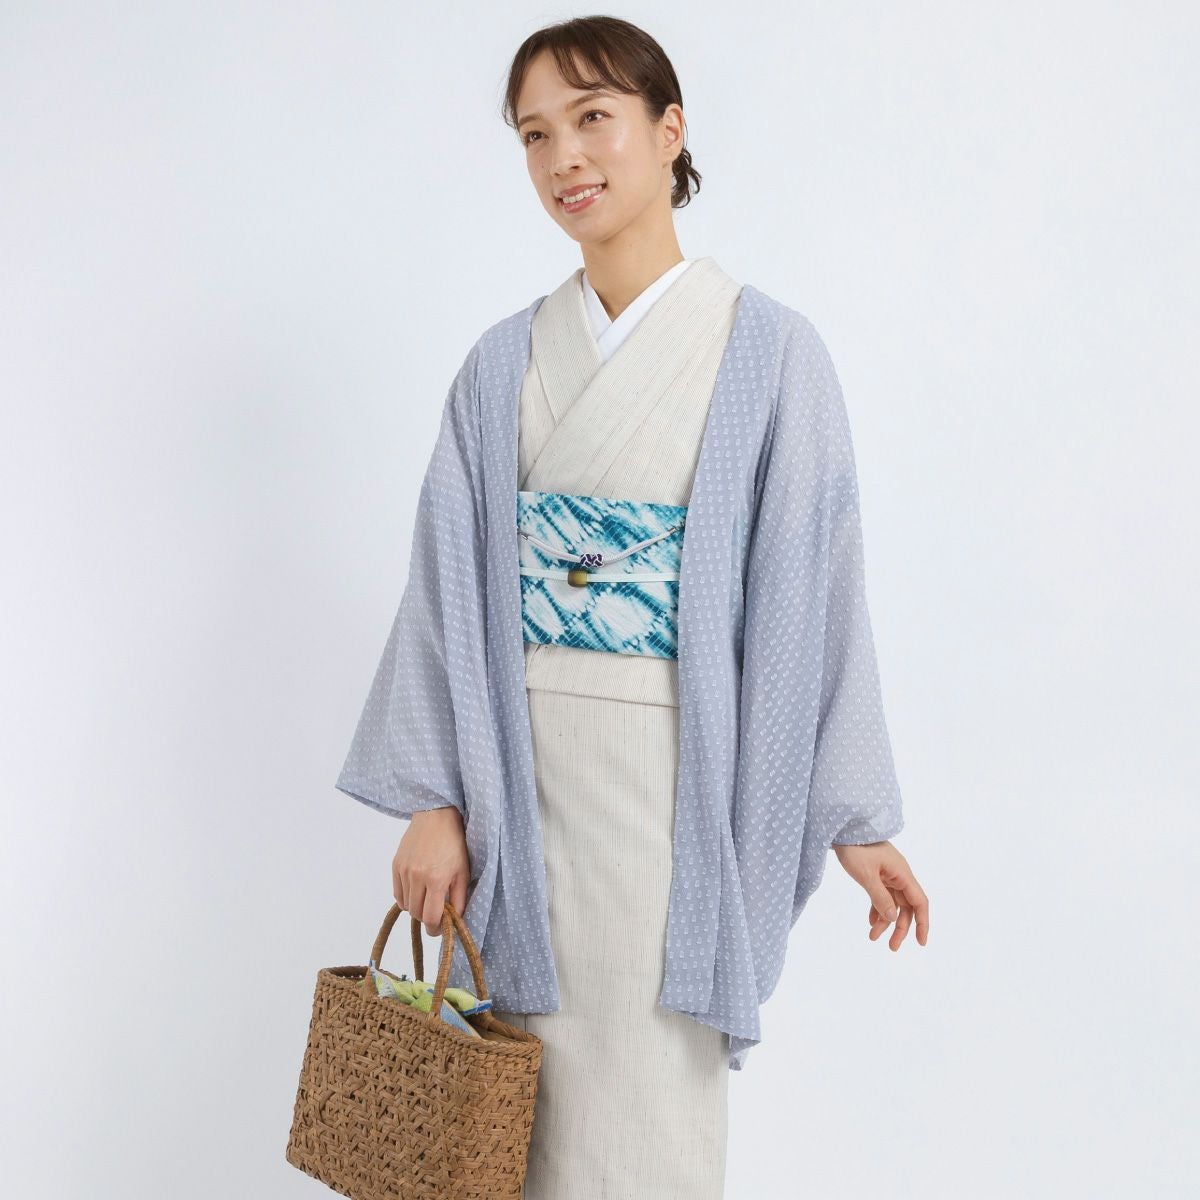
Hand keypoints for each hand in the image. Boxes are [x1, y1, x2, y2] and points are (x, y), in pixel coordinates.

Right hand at [393, 807, 471, 937]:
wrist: (436, 816)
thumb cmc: (454, 843)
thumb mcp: (463, 871)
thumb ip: (459, 899)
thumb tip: (456, 920)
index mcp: (436, 879)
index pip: (430, 917)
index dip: (435, 929)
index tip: (439, 930)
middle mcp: (416, 877)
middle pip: (416, 913)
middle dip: (426, 918)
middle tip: (436, 913)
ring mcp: (404, 871)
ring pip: (405, 905)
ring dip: (416, 908)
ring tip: (427, 899)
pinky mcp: (395, 865)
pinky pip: (397, 893)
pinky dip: (406, 898)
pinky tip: (416, 891)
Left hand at [832, 840, 928, 950]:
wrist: (842, 827)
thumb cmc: (855, 847)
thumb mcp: (866, 875)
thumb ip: (880, 898)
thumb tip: (893, 919)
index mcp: (902, 873)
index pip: (919, 902)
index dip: (922, 923)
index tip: (921, 942)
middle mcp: (898, 874)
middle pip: (906, 906)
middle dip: (900, 928)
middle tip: (891, 947)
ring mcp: (887, 874)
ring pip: (893, 903)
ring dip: (885, 921)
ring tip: (873, 938)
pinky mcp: (876, 873)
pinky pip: (882, 895)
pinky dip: (877, 909)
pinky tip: (870, 922)